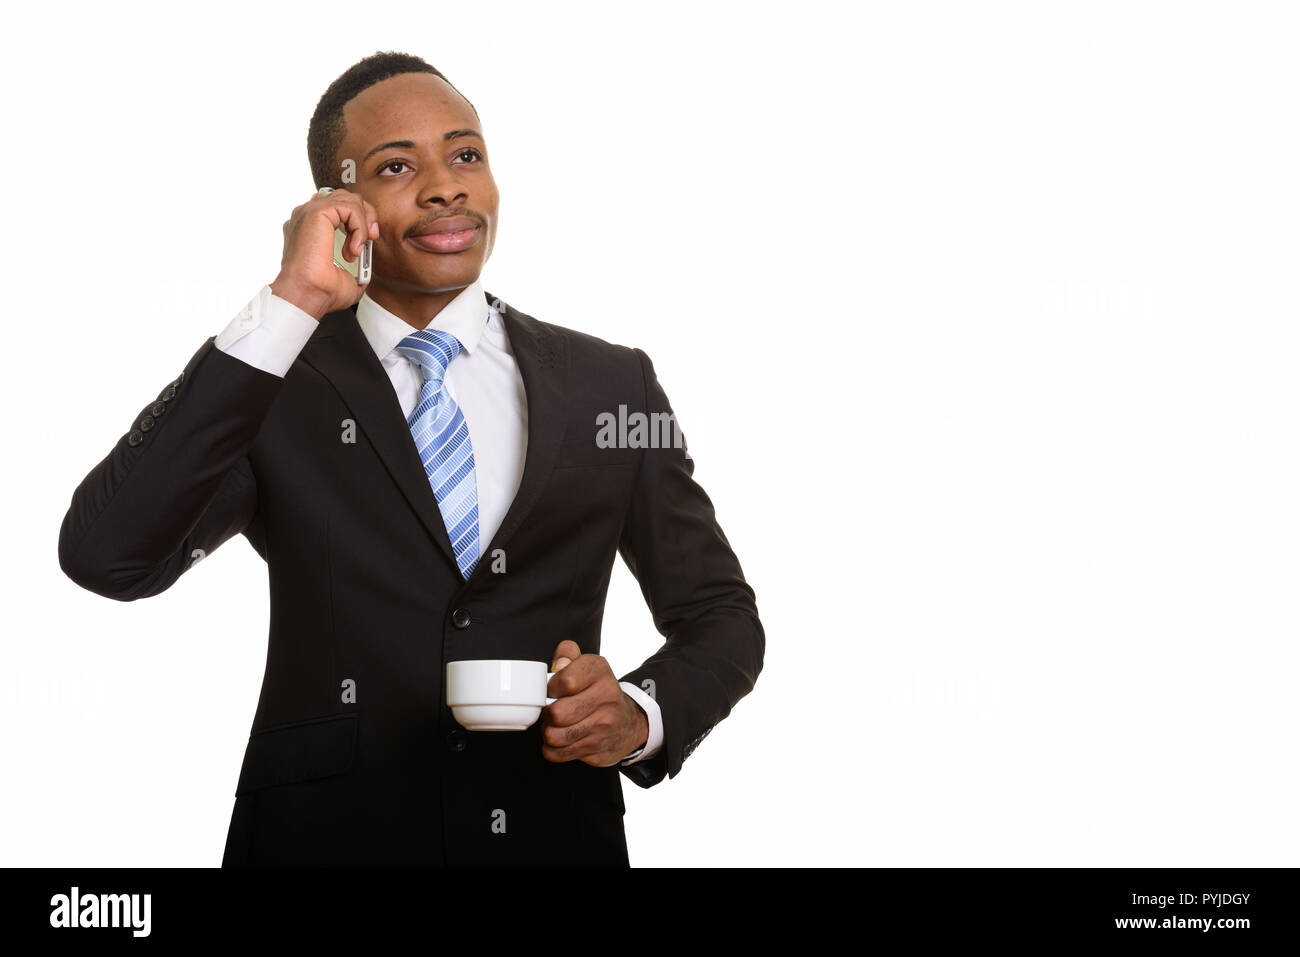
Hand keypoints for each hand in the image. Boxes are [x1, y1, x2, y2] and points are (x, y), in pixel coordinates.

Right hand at [270, 188, 379, 319]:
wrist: (308, 294)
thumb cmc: (321, 291)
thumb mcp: (346, 278)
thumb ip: (355, 269)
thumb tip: (364, 271)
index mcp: (310, 228)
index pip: (338, 208)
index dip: (358, 221)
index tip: (365, 244)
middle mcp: (307, 216)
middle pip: (346, 197)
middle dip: (366, 216)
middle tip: (371, 239)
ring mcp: (309, 212)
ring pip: (350, 199)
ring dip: (364, 222)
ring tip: (359, 247)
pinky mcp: (316, 212)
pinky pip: (350, 207)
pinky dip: (360, 227)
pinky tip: (354, 249)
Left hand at [542, 640, 648, 766]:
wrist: (628, 723)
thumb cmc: (599, 693)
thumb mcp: (587, 667)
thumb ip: (568, 655)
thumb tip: (559, 662)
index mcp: (600, 672)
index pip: (565, 681)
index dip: (550, 687)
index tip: (553, 690)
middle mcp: (606, 698)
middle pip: (557, 713)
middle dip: (547, 713)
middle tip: (552, 710)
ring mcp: (603, 726)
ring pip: (554, 736)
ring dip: (548, 731)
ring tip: (556, 725)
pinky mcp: (596, 749)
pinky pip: (558, 754)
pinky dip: (552, 749)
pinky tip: (562, 740)